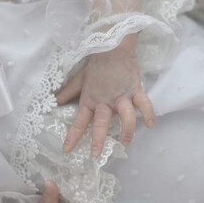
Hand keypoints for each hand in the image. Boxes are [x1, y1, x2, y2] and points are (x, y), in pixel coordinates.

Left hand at [56, 36, 154, 156]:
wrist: (112, 47)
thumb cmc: (95, 65)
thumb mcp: (79, 80)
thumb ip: (67, 93)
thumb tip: (53, 102)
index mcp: (90, 100)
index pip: (79, 122)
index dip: (72, 136)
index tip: (67, 150)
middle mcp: (105, 101)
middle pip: (100, 123)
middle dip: (97, 139)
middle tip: (95, 154)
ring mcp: (121, 96)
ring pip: (125, 116)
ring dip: (126, 130)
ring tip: (126, 142)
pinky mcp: (135, 90)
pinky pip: (143, 103)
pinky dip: (148, 113)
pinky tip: (149, 124)